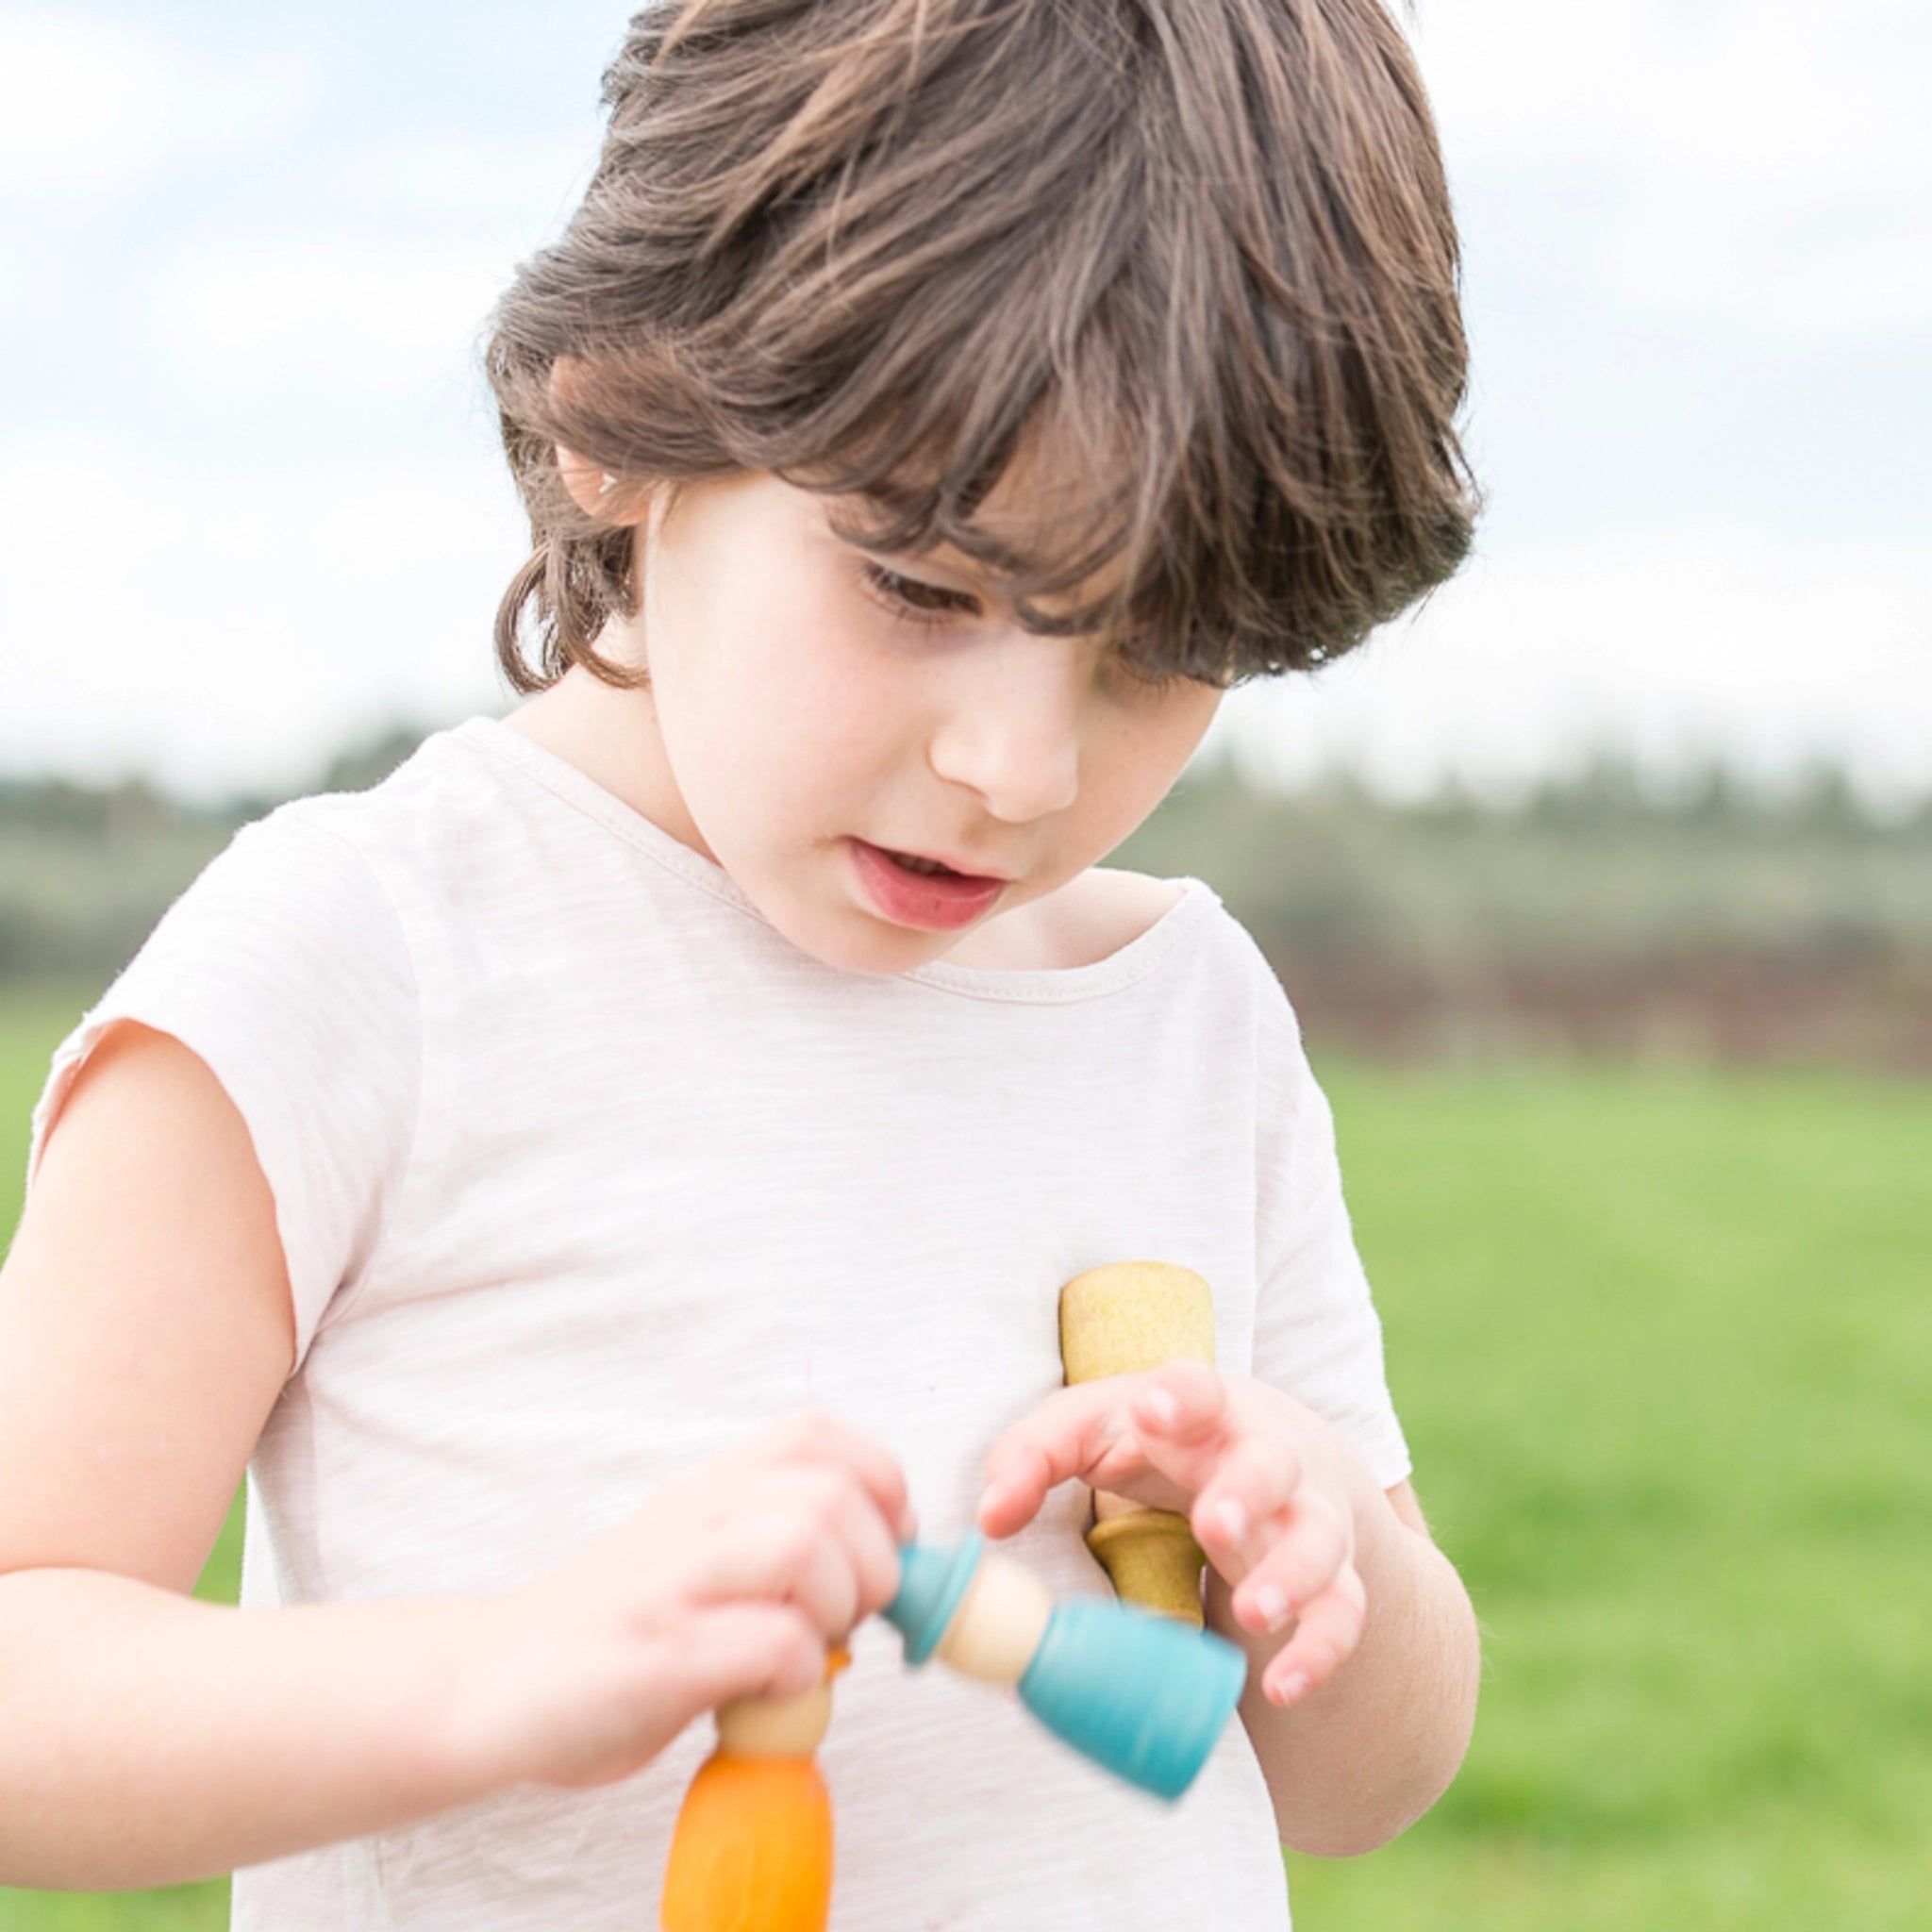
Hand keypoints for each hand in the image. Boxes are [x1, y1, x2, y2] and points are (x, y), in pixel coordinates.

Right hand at [447, 1412, 912, 1790]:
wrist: (489, 1685)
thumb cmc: (614, 1630)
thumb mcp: (695, 1558)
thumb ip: (773, 1550)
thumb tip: (884, 1576)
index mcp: (708, 1490)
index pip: (819, 1434)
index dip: (881, 1481)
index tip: (889, 1543)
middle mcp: (691, 1519)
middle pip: (831, 1493)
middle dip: (872, 1562)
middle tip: (850, 1616)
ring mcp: (671, 1583)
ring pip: (803, 1546)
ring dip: (836, 1608)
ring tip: (808, 1649)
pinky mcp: (656, 1657)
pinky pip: (767, 1643)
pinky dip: (796, 1674)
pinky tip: (767, 1693)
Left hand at [977, 1360, 1364, 1707]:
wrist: (1272, 1453)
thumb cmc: (1163, 1437)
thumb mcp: (1093, 1427)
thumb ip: (1032, 1456)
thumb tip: (988, 1519)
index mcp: (1202, 1407)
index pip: (1197, 1386)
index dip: (1179, 1395)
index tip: (1151, 1407)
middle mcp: (1263, 1454)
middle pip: (1272, 1462)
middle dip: (1248, 1490)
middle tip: (1215, 1521)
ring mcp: (1303, 1514)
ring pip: (1317, 1539)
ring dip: (1291, 1575)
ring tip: (1252, 1613)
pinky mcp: (1329, 1575)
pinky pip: (1342, 1613)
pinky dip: (1321, 1650)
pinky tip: (1283, 1685)